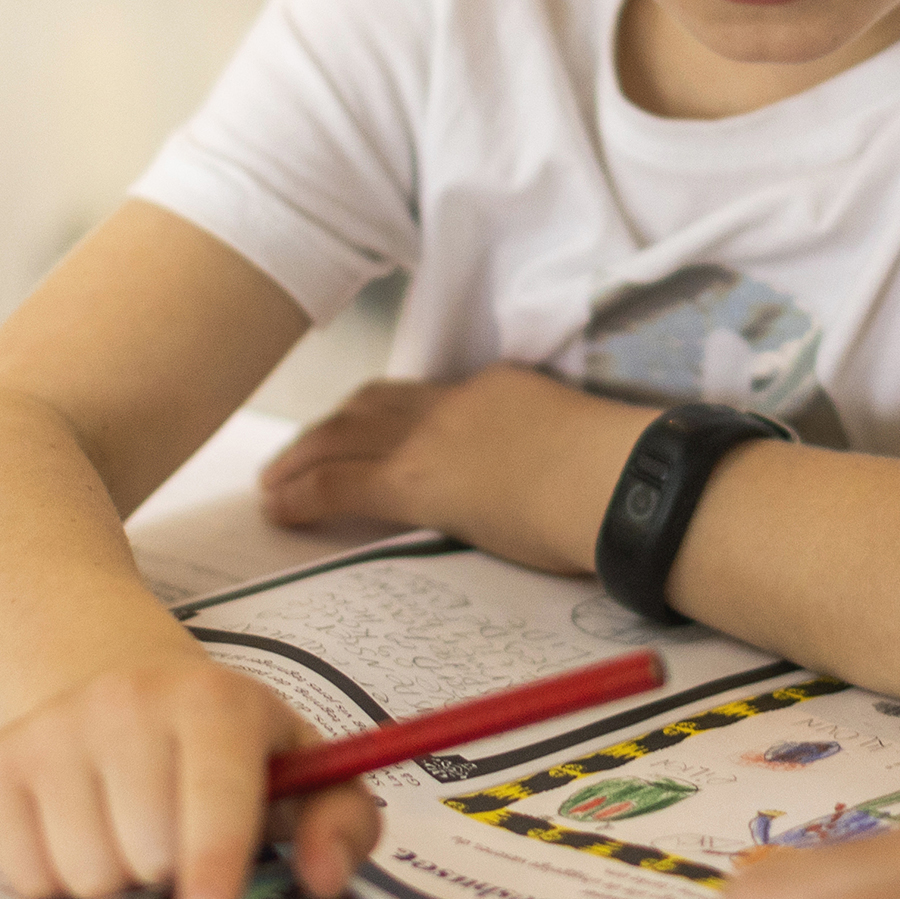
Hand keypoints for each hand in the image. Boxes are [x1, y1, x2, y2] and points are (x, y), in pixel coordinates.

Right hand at [0, 656, 381, 898]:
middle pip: (143, 854)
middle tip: (179, 858)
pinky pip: (23, 875)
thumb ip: (342, 824)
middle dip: (167, 884)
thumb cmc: (229, 754)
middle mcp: (126, 700)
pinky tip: (84, 842)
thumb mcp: (305, 771)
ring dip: (115, 889)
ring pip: (82, 874)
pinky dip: (56, 885)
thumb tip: (323, 881)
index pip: (212, 796)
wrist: (127, 692)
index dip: (212, 868)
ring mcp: (54, 728)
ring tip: (134, 846)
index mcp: (214, 701)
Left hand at [258, 366, 644, 572]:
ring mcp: (433, 437)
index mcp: (501, 389)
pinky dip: (302, 493)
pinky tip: (279, 509)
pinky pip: (339, 481)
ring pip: (343, 436)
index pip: (426, 397)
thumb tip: (554, 495)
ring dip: (301, 458)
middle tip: (298, 453)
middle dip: (330, 428)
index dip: (384, 413)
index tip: (364, 429)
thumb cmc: (625, 480)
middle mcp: (457, 402)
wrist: (622, 480)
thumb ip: (551, 463)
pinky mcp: (416, 480)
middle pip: (373, 406)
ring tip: (273, 482)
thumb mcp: (580, 452)